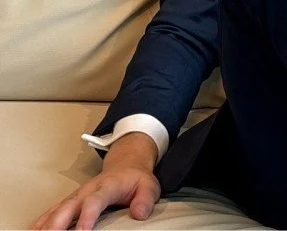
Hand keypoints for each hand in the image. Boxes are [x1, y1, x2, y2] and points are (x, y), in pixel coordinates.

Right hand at [32, 132, 160, 230]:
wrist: (126, 164)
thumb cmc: (136, 179)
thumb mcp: (149, 185)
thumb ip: (146, 199)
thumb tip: (139, 214)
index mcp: (108, 186)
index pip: (95, 201)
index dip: (87, 217)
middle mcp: (88, 190)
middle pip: (70, 206)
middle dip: (58, 223)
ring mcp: (78, 195)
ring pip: (58, 209)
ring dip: (47, 224)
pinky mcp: (72, 200)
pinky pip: (54, 210)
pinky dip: (43, 221)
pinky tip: (35, 230)